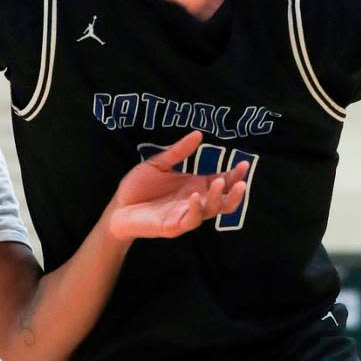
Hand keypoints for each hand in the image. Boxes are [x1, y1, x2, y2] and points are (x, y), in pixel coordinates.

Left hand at [107, 131, 247, 240]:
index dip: (234, 175)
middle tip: (240, 180)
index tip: (243, 163)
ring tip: (219, 184)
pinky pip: (190, 221)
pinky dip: (194, 209)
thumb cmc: (138, 187)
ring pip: (210, 212)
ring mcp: (185, 215)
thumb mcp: (158, 164)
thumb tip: (198, 134)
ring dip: (217, 199)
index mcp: (195, 186)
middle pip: (223, 200)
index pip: (221, 182)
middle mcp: (195, 202)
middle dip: (234, 192)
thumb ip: (178, 151)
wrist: (117, 207)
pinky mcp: (173, 227)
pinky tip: (194, 196)